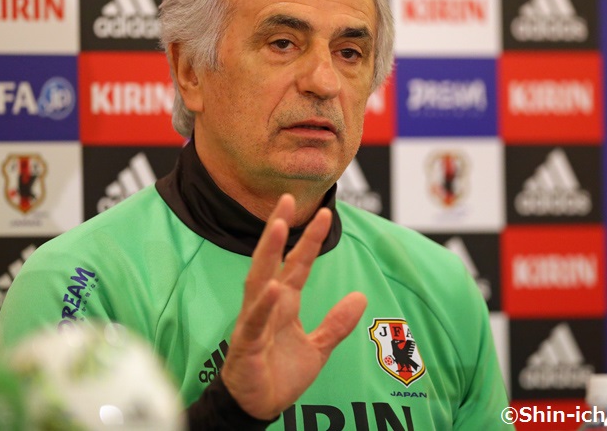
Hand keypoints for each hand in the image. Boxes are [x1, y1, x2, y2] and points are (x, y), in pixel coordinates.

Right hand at [220, 194, 367, 420]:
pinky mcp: (246, 344)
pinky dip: (263, 305)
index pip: (298, 264)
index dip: (310, 239)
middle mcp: (267, 305)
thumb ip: (336, 323)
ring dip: (267, 254)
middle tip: (287, 199)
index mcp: (284, 303)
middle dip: (279, 229)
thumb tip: (360, 297)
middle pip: (272, 260)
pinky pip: (255, 321)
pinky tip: (271, 287)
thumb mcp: (318, 348)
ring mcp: (254, 322)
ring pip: (259, 281)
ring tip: (277, 227)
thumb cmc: (280, 374)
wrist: (259, 407)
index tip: (324, 212)